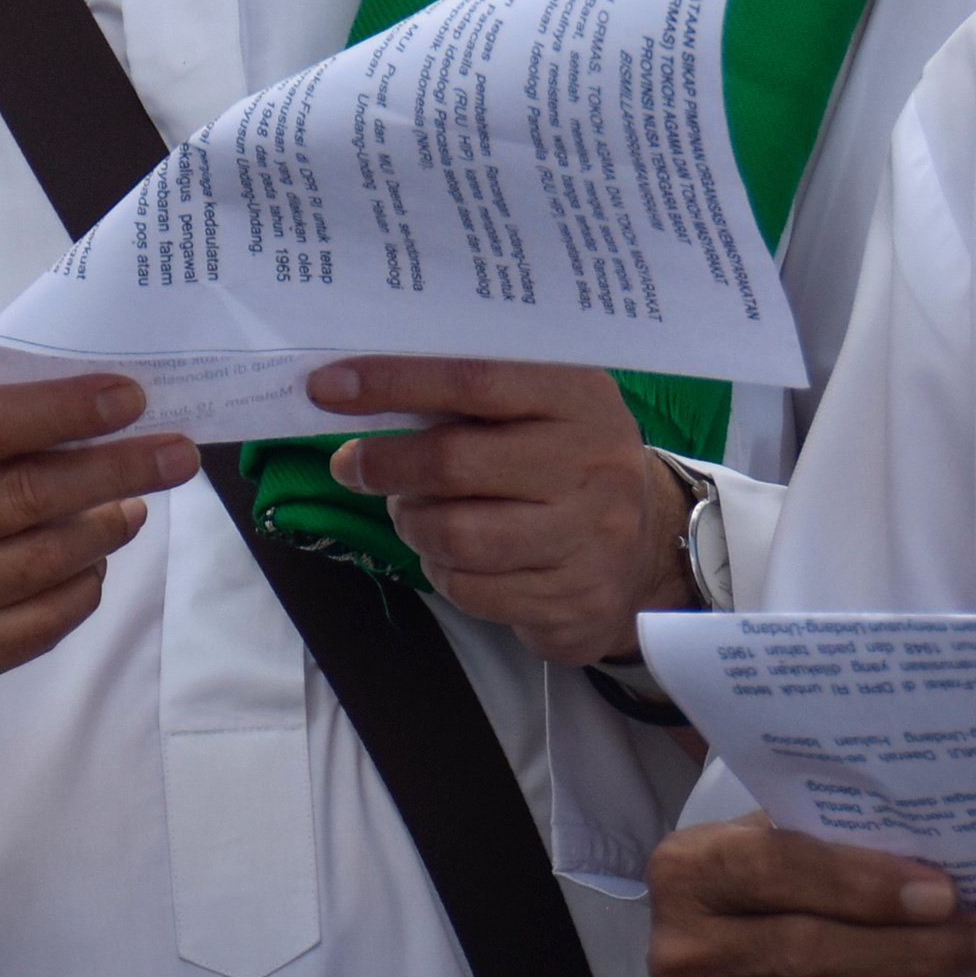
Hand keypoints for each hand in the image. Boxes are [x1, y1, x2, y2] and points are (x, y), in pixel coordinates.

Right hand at [0, 375, 194, 742]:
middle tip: (174, 454)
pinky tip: (94, 565)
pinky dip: (80, 587)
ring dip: (105, 529)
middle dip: (116, 468)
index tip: (129, 399)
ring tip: (135, 507)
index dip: (64, 410)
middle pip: (28, 494)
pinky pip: (40, 620)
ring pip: (43, 560)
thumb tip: (86, 417)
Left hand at [311, 359, 692, 666]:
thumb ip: (469, 390)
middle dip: (385, 464)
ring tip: (411, 510)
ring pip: (456, 536)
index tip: (328, 388)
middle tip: (351, 464)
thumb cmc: (563, 461)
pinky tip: (451, 556)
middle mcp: (593, 461)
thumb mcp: (539, 407)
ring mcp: (591, 536)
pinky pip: (472, 590)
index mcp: (578, 395)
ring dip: (412, 524)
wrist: (646, 550)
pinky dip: (442, 573)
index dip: (393, 382)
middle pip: (454, 462)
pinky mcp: (574, 599)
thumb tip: (358, 384)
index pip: (474, 377)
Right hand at [649, 816, 975, 976]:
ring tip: (964, 975)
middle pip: (805, 952)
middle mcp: (677, 952)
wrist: (722, 968)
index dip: (864, 884)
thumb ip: (842, 847)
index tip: (944, 894)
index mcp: (688, 872)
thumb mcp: (788, 847)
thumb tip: (943, 871)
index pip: (776, 868)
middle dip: (911, 948)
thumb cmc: (773, 893)